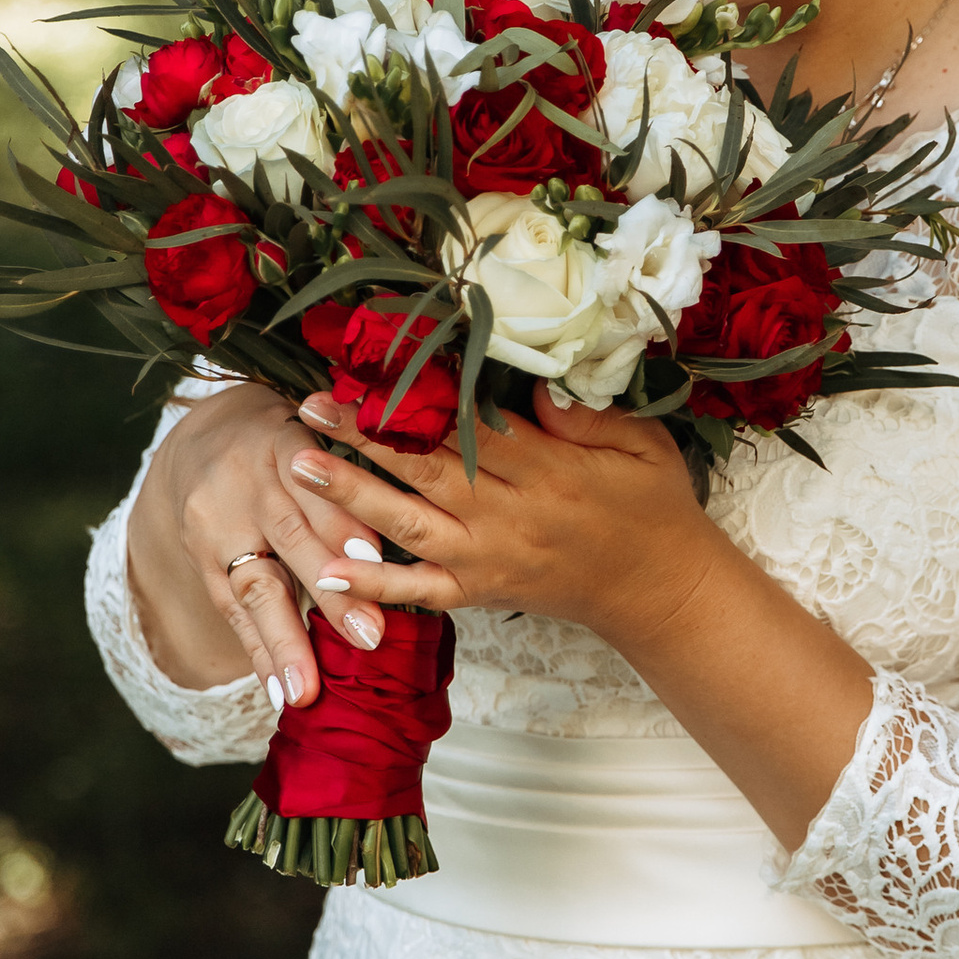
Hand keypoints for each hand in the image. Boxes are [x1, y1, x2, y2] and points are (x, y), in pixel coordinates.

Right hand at [128, 381, 392, 702]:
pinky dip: (259, 653)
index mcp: (283, 442)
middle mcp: (245, 481)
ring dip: (285, 641)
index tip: (374, 558)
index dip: (342, 522)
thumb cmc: (288, 442)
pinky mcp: (201, 558)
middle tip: (369, 636)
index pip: (315, 485)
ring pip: (256, 585)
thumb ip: (355, 468)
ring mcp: (216, 524)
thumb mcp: (318, 433)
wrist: (205, 438)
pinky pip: (232, 610)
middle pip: (290, 539)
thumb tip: (408, 522)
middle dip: (331, 592)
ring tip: (306, 691)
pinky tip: (278, 691)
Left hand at [284, 388, 720, 650]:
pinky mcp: (481, 592)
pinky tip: (327, 571)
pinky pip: (420, 592)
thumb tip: (536, 386)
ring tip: (298, 466)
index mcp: (551, 470)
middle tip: (310, 405)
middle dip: (365, 435)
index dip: (421, 398)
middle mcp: (510, 517)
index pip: (473, 427)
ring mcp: (489, 559)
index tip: (376, 366)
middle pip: (427, 468)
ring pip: (409, 525)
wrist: (660, 591)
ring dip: (351, 496)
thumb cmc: (654, 506)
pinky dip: (373, 585)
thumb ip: (589, 416)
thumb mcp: (643, 446)